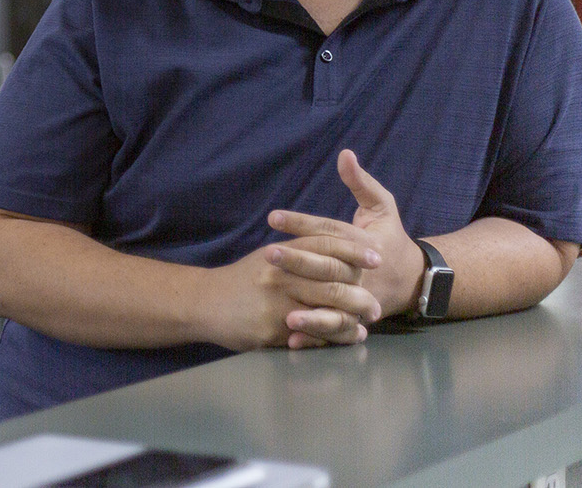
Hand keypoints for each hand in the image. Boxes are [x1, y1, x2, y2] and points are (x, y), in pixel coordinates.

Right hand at [194, 229, 381, 352]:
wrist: (205, 302)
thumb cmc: (243, 281)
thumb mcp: (268, 259)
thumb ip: (299, 255)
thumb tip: (338, 256)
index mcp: (282, 252)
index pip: (325, 243)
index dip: (353, 249)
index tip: (376, 256)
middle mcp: (281, 273)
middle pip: (332, 279)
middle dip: (360, 293)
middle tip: (377, 305)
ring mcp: (277, 301)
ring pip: (327, 309)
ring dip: (351, 318)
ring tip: (366, 323)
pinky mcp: (272, 328)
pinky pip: (312, 334)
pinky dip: (333, 337)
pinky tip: (347, 337)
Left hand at [269, 151, 423, 324]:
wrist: (415, 280)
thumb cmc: (390, 236)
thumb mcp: (382, 206)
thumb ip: (361, 183)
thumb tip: (345, 154)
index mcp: (365, 242)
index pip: (330, 230)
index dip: (302, 223)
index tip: (273, 217)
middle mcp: (362, 271)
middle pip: (328, 265)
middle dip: (297, 260)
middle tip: (268, 253)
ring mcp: (361, 297)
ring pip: (333, 302)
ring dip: (305, 303)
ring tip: (278, 299)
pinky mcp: (357, 319)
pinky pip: (336, 329)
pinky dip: (314, 334)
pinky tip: (290, 335)